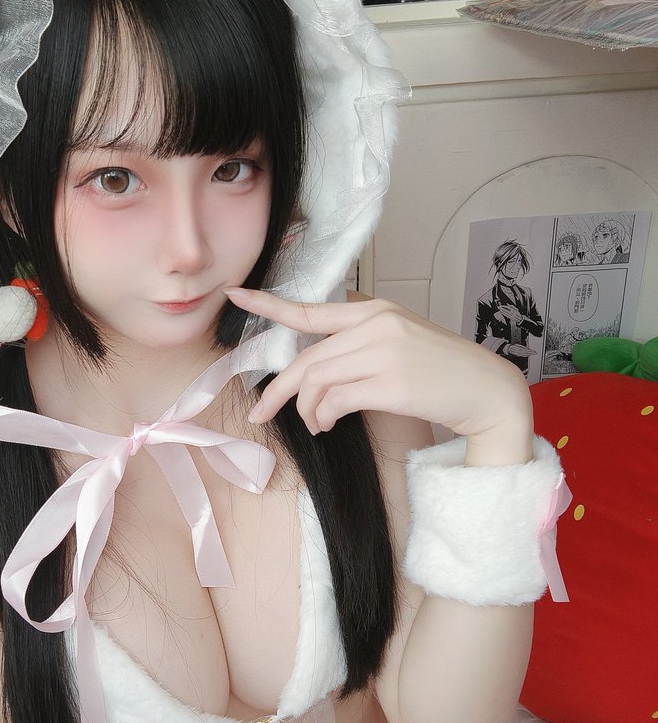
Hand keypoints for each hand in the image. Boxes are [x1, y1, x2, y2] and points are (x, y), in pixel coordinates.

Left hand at [225, 288, 530, 439]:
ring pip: (316, 380)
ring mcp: (383, 351)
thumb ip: (359, 346)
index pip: (311, 309)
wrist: (488, 391)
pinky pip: (335, 400)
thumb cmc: (442, 373)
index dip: (268, 305)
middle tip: (259, 414)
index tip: (236, 296)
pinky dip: (324, 417)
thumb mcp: (400, 343)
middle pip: (306, 358)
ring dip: (306, 410)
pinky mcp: (390, 382)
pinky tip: (329, 426)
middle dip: (278, 390)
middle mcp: (376, 325)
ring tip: (316, 426)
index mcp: (375, 311)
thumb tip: (314, 376)